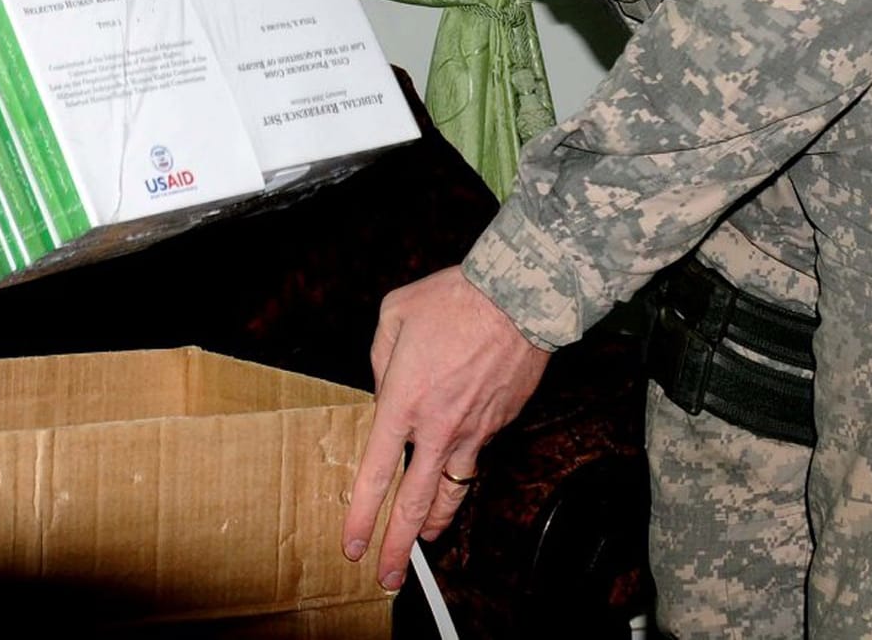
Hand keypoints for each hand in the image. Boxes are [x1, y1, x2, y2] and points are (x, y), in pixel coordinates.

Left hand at [344, 267, 550, 591]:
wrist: (518, 296)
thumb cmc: (453, 299)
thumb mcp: (395, 314)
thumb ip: (380, 357)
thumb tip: (383, 386)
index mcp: (403, 401)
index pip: (376, 475)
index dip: (363, 517)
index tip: (353, 545)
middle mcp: (437, 427)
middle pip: (415, 504)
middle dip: (398, 547)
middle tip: (388, 575)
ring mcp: (473, 431)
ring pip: (452, 493)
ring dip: (436, 524)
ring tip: (423, 541)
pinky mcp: (499, 425)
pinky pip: (476, 456)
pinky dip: (464, 467)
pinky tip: (457, 463)